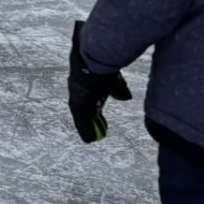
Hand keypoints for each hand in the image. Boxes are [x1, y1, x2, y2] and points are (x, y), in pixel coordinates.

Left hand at [67, 22, 131, 141]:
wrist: (92, 63)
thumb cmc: (103, 67)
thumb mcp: (114, 80)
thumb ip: (118, 89)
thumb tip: (125, 97)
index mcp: (86, 85)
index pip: (90, 99)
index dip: (95, 108)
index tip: (98, 115)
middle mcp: (78, 93)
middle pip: (84, 110)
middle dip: (91, 120)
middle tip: (97, 130)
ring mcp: (77, 100)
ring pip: (82, 118)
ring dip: (87, 128)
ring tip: (92, 139)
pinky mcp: (78, 107)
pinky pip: (82, 123)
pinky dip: (85, 131)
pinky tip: (88, 140)